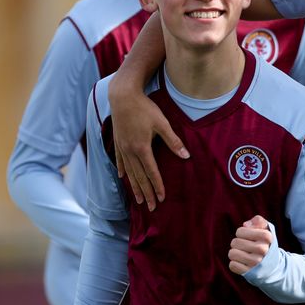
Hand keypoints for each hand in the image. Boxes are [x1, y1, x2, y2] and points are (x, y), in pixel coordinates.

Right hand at [113, 86, 186, 209]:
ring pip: (129, 172)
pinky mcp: (117, 142)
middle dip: (146, 193)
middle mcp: (130, 151)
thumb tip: (186, 156)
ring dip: (134, 187)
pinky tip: (123, 178)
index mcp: (142, 148)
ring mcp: (122, 147)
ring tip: (138, 200)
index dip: (157, 186)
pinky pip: (119, 160)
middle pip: (139, 177)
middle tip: (151, 207)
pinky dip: (122, 171)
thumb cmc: (144, 108)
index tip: (161, 198)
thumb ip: (173, 141)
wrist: (122, 96)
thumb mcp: (162, 123)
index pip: (152, 172)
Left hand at [229, 215, 274, 274]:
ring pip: (232, 254)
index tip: (248, 237)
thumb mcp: (266, 229)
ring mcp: (256, 262)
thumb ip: (258, 221)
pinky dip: (235, 264)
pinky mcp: (250, 273)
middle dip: (238, 243)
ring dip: (236, 253)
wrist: (273, 266)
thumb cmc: (265, 244)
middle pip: (234, 242)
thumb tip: (246, 225)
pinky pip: (232, 265)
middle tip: (245, 247)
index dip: (241, 233)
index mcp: (267, 237)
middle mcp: (263, 250)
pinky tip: (244, 263)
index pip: (240, 231)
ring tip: (244, 254)